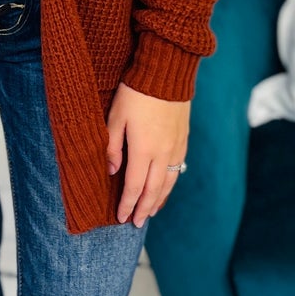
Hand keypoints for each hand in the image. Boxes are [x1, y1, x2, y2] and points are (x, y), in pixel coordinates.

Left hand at [106, 82, 190, 227]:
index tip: (120, 218)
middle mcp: (163, 153)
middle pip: (154, 190)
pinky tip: (165, 188)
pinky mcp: (183, 139)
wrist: (166, 72)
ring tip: (150, 212)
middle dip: (143, 209)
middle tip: (135, 223)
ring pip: (168, 182)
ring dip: (159, 200)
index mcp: (143, 149)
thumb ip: (112, 147)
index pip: (134, 186)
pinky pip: (177, 169)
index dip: (127, 204)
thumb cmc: (135, 92)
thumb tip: (111, 171)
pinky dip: (170, 184)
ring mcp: (176, 147)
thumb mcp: (115, 117)